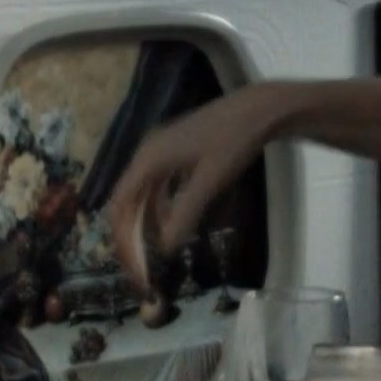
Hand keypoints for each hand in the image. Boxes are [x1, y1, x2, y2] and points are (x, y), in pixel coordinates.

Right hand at [106, 85, 284, 291]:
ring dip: (145, 226)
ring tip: (152, 256)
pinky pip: (160, 188)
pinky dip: (161, 210)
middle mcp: (148, 155)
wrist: (259, 108)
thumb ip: (184, 214)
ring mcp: (162, 152)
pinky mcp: (178, 153)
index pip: (121, 208)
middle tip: (141, 272)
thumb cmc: (232, 142)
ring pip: (143, 197)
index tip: (136, 272)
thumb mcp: (209, 182)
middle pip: (127, 203)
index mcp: (148, 159)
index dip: (124, 242)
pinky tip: (172, 227)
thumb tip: (164, 248)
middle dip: (131, 239)